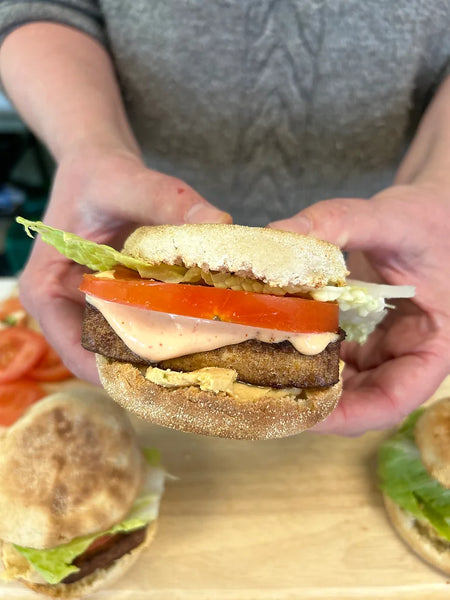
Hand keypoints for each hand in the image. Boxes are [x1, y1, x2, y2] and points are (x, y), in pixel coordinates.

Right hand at [19, 147, 230, 382]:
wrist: (99, 166)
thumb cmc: (100, 176)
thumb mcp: (129, 182)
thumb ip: (170, 201)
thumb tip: (220, 223)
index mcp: (47, 291)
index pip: (77, 353)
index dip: (120, 372)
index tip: (167, 374)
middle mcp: (63, 308)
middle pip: (103, 356)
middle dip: (147, 365)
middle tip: (196, 369)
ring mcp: (88, 308)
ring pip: (122, 345)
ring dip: (159, 350)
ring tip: (202, 355)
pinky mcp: (112, 301)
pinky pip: (136, 325)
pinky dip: (164, 328)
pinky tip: (197, 327)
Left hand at [270, 183, 449, 434]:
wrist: (432, 209)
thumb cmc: (426, 219)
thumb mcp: (391, 218)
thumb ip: (338, 222)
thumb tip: (279, 233)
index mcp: (434, 345)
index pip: (394, 401)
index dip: (349, 417)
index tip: (306, 416)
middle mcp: (407, 354)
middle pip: (362, 400)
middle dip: (318, 403)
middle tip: (269, 395)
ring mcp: (383, 346)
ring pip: (344, 382)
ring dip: (308, 380)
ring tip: (267, 373)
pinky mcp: (363, 332)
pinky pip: (334, 354)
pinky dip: (307, 353)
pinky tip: (278, 341)